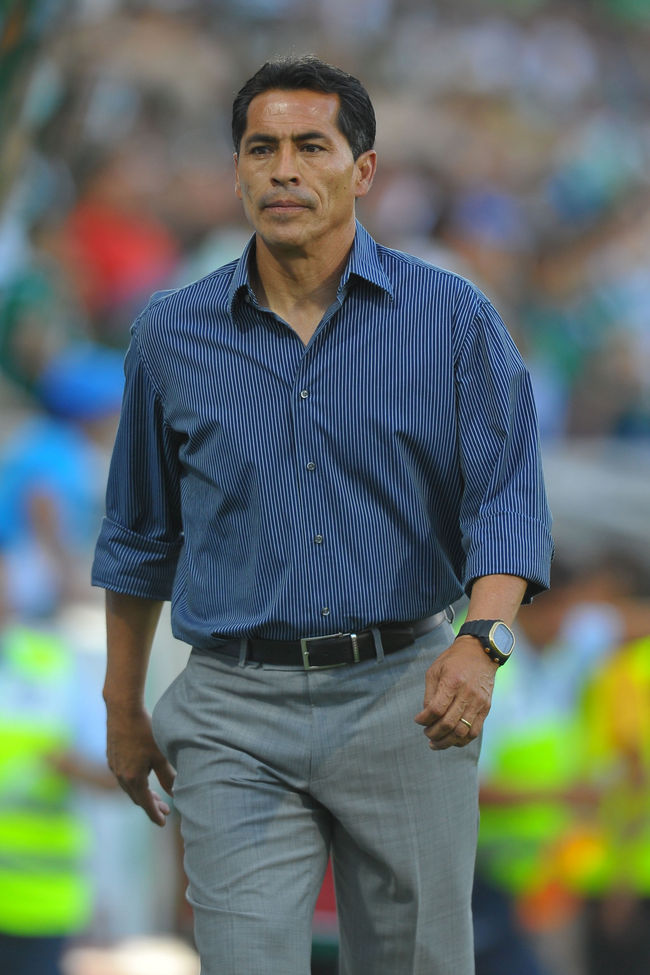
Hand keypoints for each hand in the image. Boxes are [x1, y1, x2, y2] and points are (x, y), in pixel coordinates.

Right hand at [106, 705, 175, 825]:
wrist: (122, 710)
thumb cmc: (144, 731)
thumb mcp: (161, 755)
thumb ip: (168, 776)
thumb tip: (175, 793)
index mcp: (133, 779)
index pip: (145, 803)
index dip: (155, 814)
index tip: (163, 822)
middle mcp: (120, 776)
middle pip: (137, 797)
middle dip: (151, 805)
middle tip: (165, 809)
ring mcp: (114, 766)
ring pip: (128, 787)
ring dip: (142, 793)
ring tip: (155, 794)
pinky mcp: (111, 757)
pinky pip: (122, 777)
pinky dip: (133, 782)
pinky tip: (141, 776)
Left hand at [414, 636, 496, 748]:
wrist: (481, 652)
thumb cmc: (454, 660)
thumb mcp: (435, 670)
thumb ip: (430, 694)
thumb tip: (426, 716)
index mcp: (452, 682)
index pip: (436, 709)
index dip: (424, 719)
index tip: (418, 720)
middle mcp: (467, 694)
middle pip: (448, 723)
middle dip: (433, 733)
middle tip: (426, 733)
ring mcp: (479, 703)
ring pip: (462, 732)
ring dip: (446, 742)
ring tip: (436, 742)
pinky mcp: (486, 708)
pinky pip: (474, 732)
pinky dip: (461, 740)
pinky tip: (451, 740)